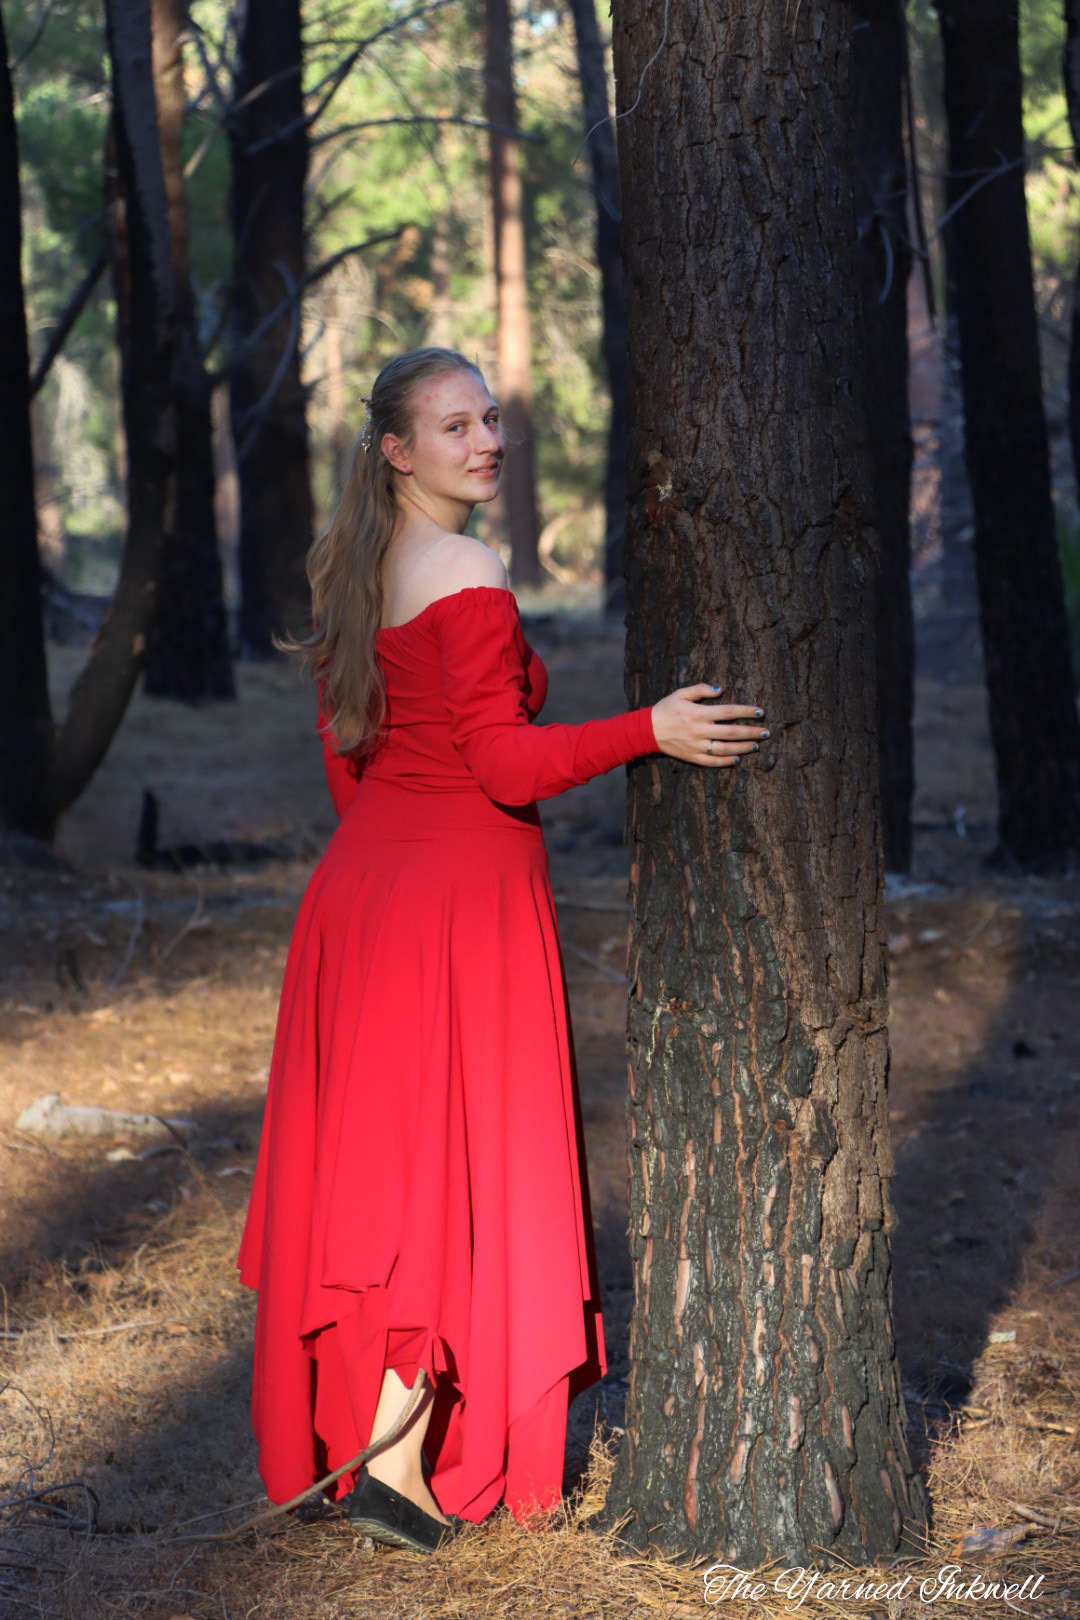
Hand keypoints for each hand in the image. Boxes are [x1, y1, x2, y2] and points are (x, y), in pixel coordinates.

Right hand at [650, 684, 766, 766]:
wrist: (647, 730)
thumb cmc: (666, 709)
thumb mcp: (681, 694)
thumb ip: (701, 690)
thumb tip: (721, 690)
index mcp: (698, 713)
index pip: (728, 712)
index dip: (746, 712)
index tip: (760, 712)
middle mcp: (699, 731)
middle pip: (732, 732)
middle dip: (751, 732)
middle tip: (766, 732)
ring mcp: (696, 746)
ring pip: (725, 749)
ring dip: (743, 748)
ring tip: (756, 745)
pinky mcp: (692, 757)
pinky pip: (712, 762)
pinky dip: (726, 762)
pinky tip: (738, 759)